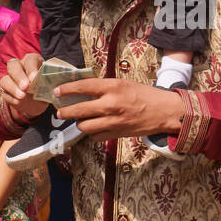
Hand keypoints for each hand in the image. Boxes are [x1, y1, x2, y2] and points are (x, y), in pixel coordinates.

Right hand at [0, 53, 48, 122]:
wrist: (38, 103)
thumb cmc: (46, 88)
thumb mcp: (51, 84)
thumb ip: (50, 82)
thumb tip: (53, 84)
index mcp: (33, 62)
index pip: (30, 59)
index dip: (31, 68)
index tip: (34, 79)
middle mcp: (20, 67)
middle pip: (13, 65)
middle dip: (18, 76)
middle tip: (25, 87)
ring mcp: (11, 79)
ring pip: (5, 79)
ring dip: (13, 88)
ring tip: (22, 96)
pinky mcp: (6, 91)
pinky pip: (4, 93)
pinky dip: (10, 98)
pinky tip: (18, 102)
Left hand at [53, 78, 184, 141]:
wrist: (164, 111)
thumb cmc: (144, 94)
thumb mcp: (123, 84)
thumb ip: (104, 87)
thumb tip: (82, 90)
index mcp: (113, 87)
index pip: (83, 87)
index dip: (67, 89)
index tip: (56, 91)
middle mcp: (111, 104)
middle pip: (78, 110)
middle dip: (65, 112)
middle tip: (59, 112)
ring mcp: (113, 121)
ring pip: (84, 126)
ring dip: (79, 123)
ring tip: (79, 120)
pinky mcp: (116, 134)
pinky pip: (95, 136)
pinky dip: (91, 133)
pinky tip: (94, 128)